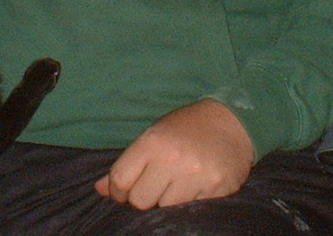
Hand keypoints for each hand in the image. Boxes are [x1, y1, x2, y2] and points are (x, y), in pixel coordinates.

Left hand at [95, 99, 254, 209]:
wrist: (234, 121)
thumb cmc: (187, 128)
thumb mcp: (154, 135)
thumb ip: (128, 163)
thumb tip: (99, 189)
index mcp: (152, 142)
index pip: (120, 180)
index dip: (118, 191)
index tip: (125, 192)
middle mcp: (172, 159)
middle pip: (140, 201)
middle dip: (145, 198)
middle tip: (156, 186)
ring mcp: (196, 176)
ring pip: (166, 209)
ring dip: (169, 201)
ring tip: (179, 184)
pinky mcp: (217, 189)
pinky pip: (192, 210)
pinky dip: (191, 203)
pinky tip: (197, 186)